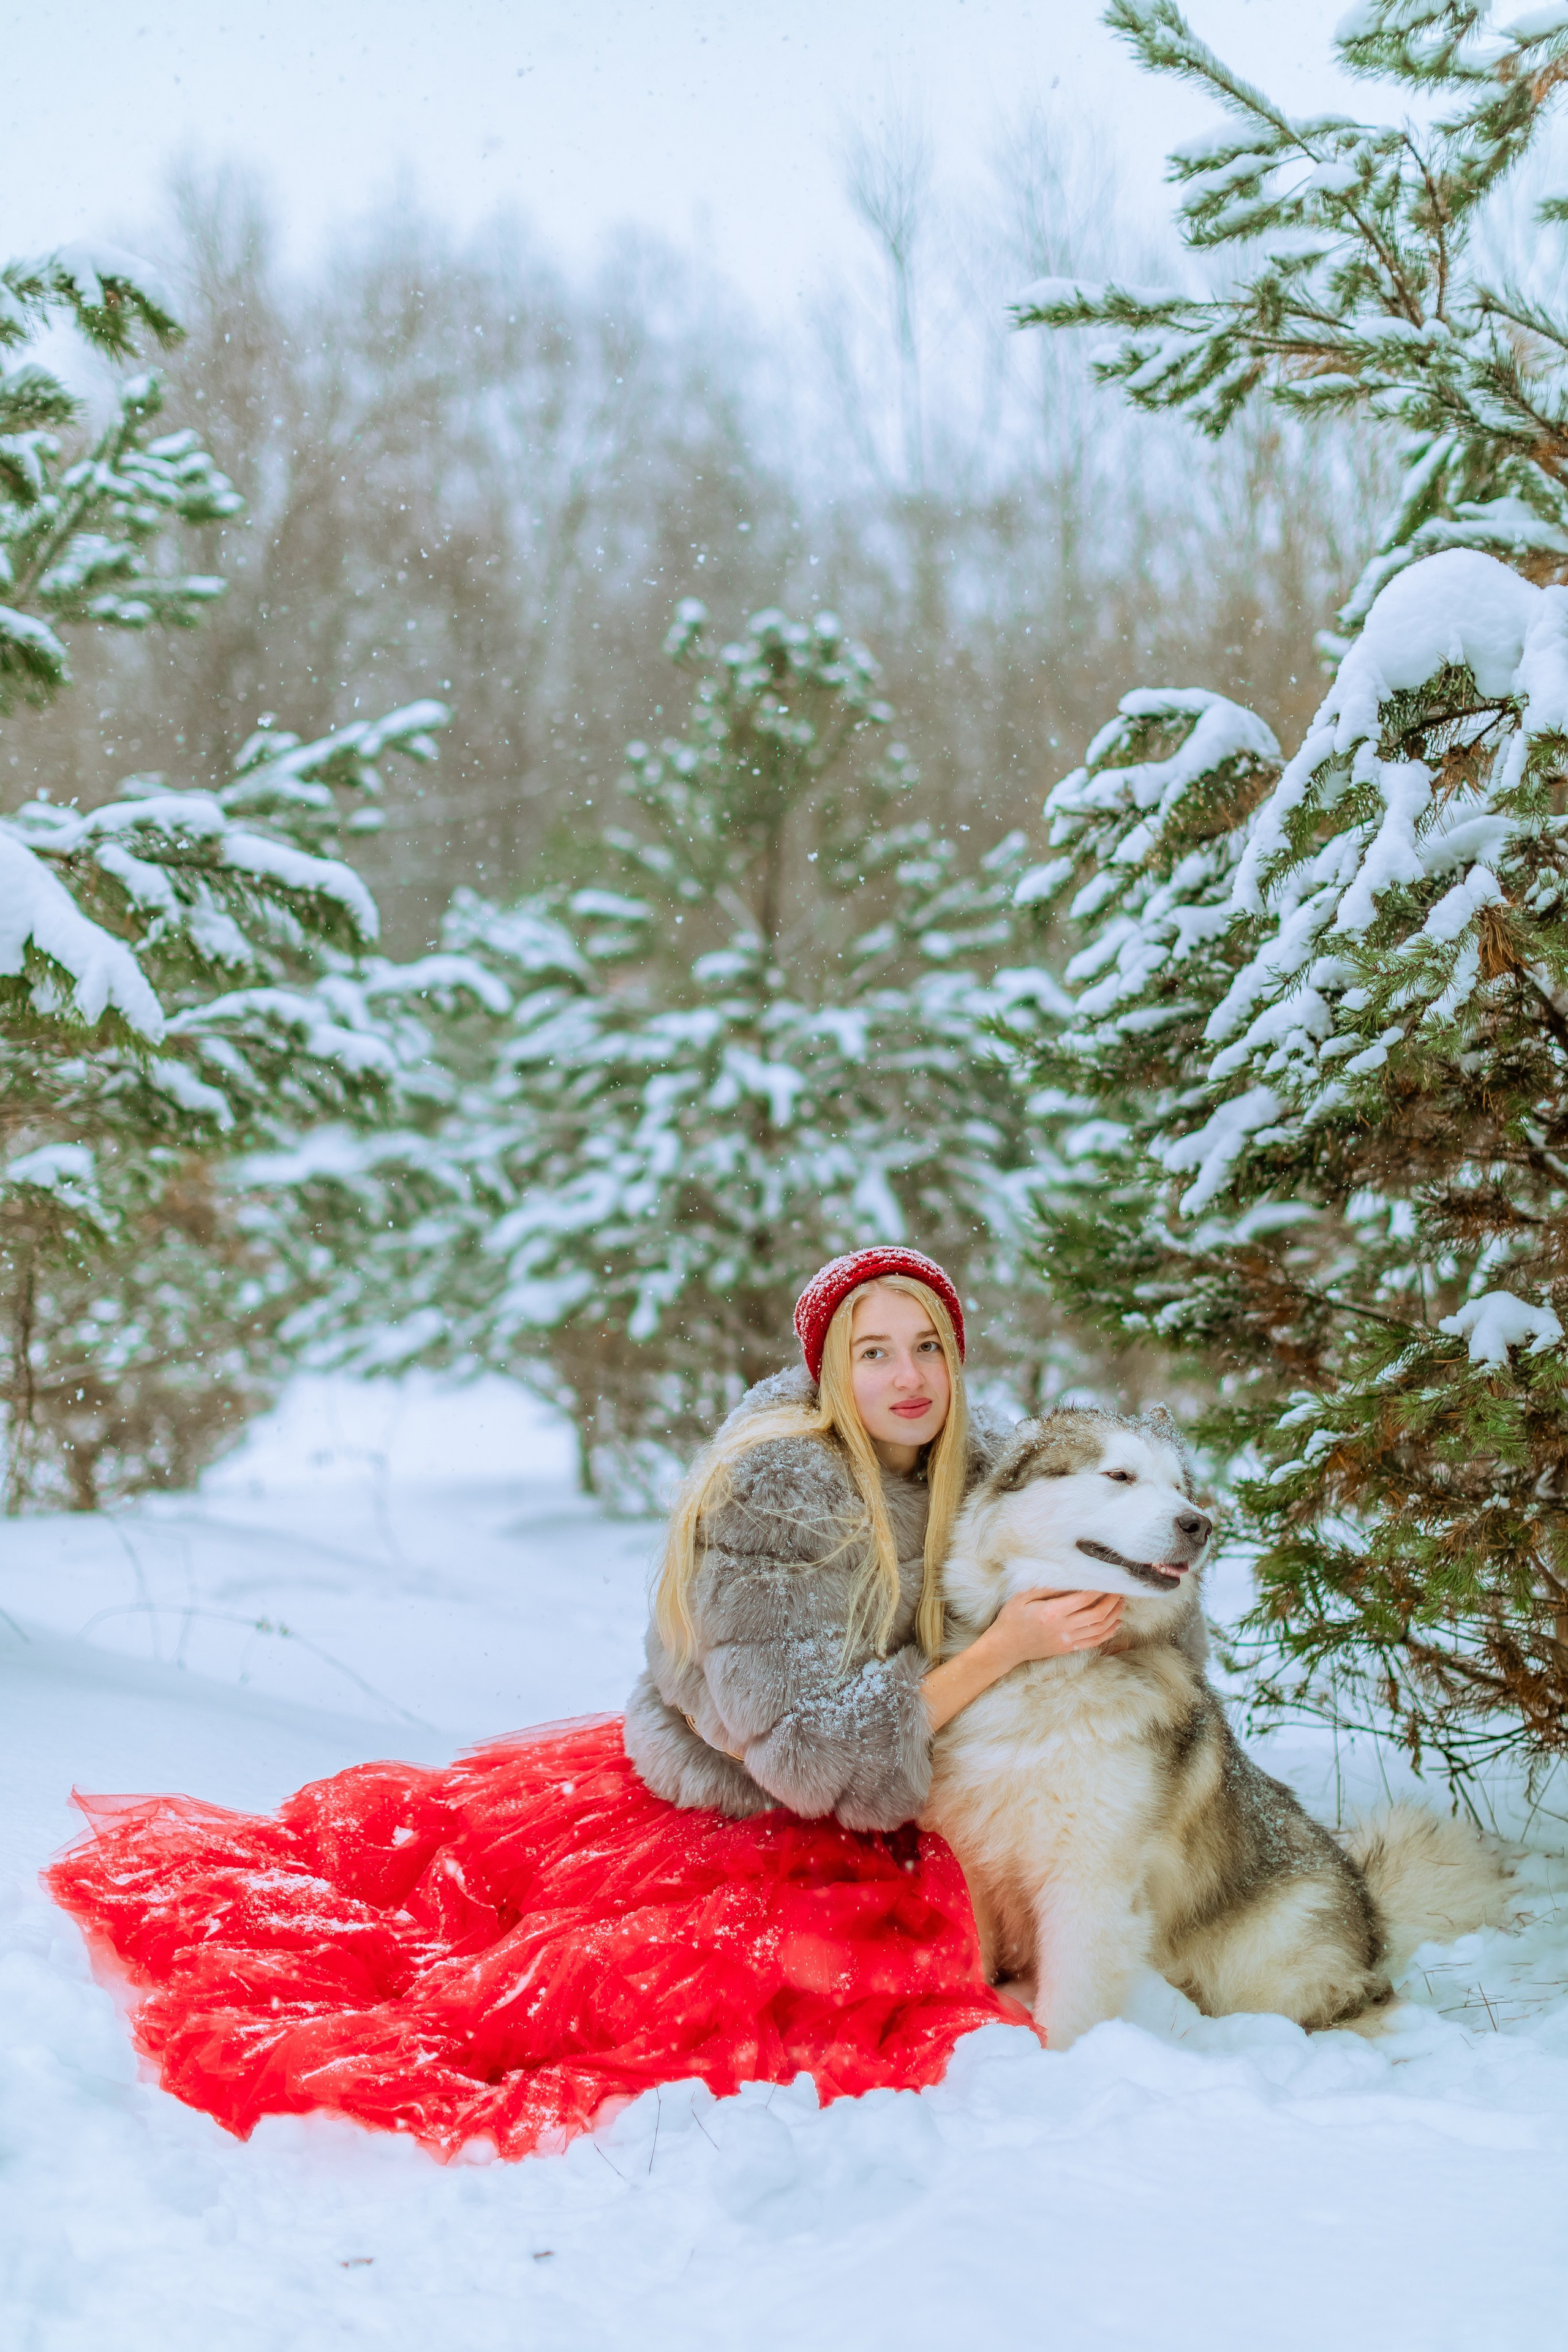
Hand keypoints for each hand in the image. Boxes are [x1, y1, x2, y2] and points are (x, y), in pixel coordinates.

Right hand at [921, 1584, 1126, 1734]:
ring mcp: (1067, 1641)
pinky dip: (1108, 1633)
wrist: (1006, 1647)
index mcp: (1052, 1612)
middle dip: (1111, 1601)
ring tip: (1121, 1603)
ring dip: (1114, 1616)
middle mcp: (1063, 1628)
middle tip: (1119, 1590)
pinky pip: (1094, 1642)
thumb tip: (1068, 1579)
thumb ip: (1046, 1588)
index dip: (1099, 1589)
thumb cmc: (1011, 1618)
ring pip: (1099, 1629)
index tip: (1107, 1580)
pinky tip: (1115, 1624)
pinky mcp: (1068, 1649)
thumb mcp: (1022, 1597)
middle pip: (1097, 1615)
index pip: (1084, 1599)